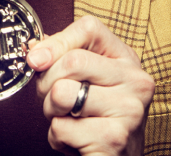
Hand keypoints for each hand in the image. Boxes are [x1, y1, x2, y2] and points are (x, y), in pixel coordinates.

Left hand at [26, 16, 154, 155]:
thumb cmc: (99, 120)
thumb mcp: (87, 82)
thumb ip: (64, 58)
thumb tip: (35, 47)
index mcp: (126, 60)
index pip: (89, 29)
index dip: (56, 41)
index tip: (36, 59)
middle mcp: (135, 82)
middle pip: (71, 62)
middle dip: (46, 83)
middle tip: (51, 99)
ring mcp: (128, 111)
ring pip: (61, 94)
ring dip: (51, 111)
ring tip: (67, 119)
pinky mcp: (114, 139)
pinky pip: (61, 127)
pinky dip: (57, 138)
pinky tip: (76, 141)